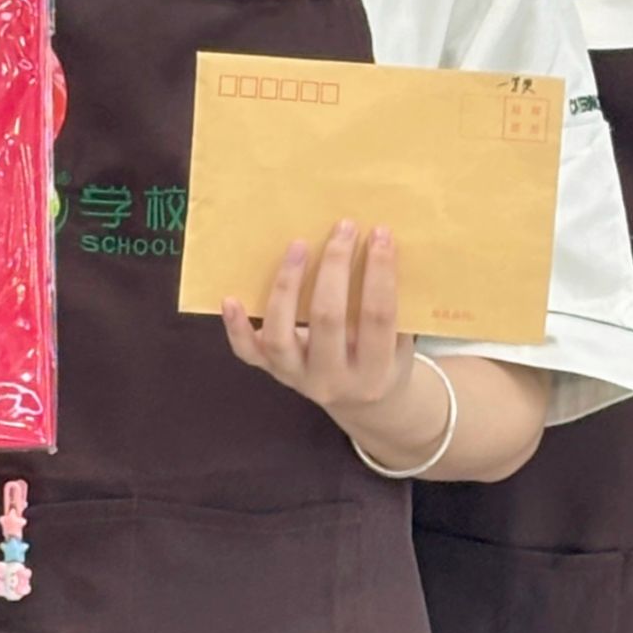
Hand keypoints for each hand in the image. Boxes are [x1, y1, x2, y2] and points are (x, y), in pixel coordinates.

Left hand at [223, 220, 412, 416]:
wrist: (361, 404)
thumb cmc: (385, 359)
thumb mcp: (401, 342)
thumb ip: (395, 305)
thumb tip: (384, 243)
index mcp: (375, 372)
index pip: (378, 317)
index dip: (380, 273)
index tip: (380, 233)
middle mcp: (333, 379)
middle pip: (328, 319)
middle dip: (335, 267)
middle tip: (344, 228)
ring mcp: (297, 377)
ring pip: (281, 334)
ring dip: (288, 285)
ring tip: (298, 246)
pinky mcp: (272, 372)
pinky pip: (247, 352)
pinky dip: (236, 326)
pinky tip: (231, 299)